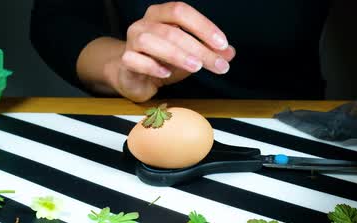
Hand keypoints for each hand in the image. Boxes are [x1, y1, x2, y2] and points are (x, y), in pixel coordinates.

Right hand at [106, 2, 234, 101]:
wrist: (132, 76)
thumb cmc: (161, 61)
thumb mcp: (189, 55)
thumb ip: (209, 52)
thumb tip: (230, 53)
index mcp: (160, 15)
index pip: (181, 11)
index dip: (203, 26)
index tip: (222, 45)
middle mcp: (144, 24)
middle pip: (172, 30)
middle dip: (199, 48)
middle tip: (218, 65)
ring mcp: (132, 42)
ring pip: (151, 41)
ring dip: (177, 54)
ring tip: (196, 67)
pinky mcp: (125, 61)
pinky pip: (135, 60)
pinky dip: (152, 66)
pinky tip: (166, 74)